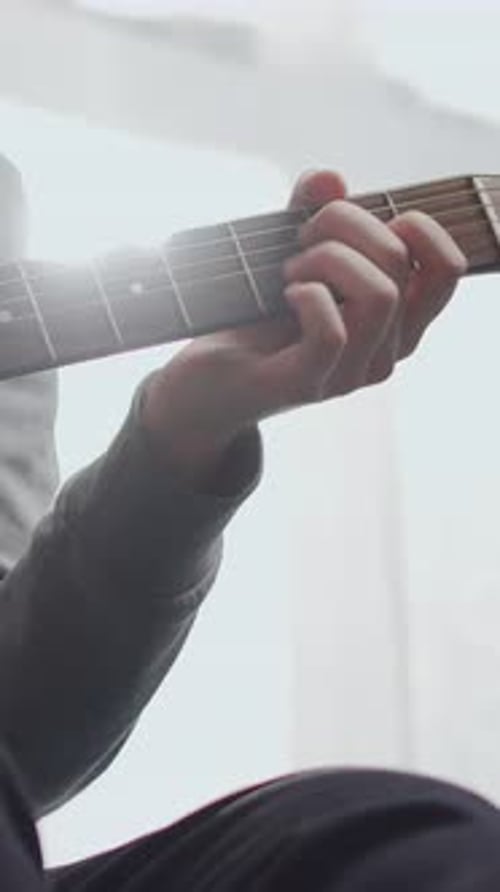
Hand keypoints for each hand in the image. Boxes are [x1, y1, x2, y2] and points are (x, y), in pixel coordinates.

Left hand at [141, 170, 466, 485]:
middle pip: (401, 262)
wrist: (207, 382)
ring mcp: (350, 374)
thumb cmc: (256, 319)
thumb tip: (329, 178)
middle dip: (343, 226)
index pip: (448, 268)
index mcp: (397, 322)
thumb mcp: (291, 257)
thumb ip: (313, 214)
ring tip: (289, 271)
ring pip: (380, 295)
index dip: (413, 226)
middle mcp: (385, 352)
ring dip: (325, 261)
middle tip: (299, 241)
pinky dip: (307, 296)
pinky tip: (285, 294)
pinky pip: (333, 332)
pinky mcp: (308, 385)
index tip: (356, 226)